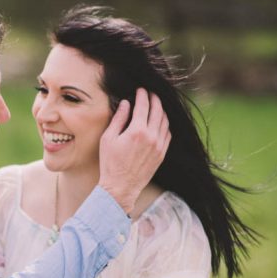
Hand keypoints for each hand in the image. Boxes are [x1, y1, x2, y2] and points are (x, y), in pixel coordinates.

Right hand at [98, 88, 169, 214]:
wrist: (121, 187)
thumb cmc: (110, 164)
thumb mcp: (108, 138)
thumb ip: (119, 119)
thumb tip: (126, 104)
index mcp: (137, 131)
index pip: (143, 106)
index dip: (142, 95)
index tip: (140, 90)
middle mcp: (152, 137)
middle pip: (158, 111)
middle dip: (154, 99)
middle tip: (151, 94)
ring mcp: (159, 146)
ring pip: (165, 122)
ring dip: (161, 111)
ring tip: (156, 105)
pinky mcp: (162, 154)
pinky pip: (168, 134)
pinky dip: (165, 124)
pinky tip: (160, 122)